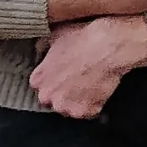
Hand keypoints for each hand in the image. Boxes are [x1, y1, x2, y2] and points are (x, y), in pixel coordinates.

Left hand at [29, 15, 146, 118]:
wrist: (108, 46)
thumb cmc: (84, 38)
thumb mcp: (56, 35)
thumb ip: (44, 47)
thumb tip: (40, 46)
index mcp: (38, 79)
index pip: (39, 86)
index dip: (52, 79)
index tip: (61, 74)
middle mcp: (49, 97)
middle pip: (53, 100)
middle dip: (63, 92)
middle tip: (77, 79)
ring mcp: (67, 106)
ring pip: (70, 108)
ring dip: (77, 100)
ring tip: (89, 84)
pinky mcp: (87, 111)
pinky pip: (89, 111)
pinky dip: (94, 103)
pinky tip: (98, 89)